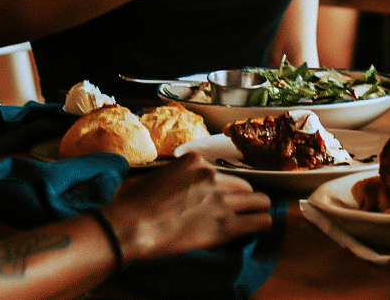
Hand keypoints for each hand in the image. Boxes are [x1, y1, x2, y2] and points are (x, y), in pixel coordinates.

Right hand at [100, 153, 272, 262]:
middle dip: (240, 198)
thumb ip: (162, 175)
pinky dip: (260, 224)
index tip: (212, 197)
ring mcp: (221, 200)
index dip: (218, 187)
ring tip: (251, 218)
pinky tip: (257, 228)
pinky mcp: (226, 225)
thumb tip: (158, 180)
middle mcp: (212, 176)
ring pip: (259, 200)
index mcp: (193, 162)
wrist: (130, 227)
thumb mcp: (145, 177)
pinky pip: (260, 222)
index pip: (220, 172)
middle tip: (232, 210)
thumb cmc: (128, 205)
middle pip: (244, 185)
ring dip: (255, 209)